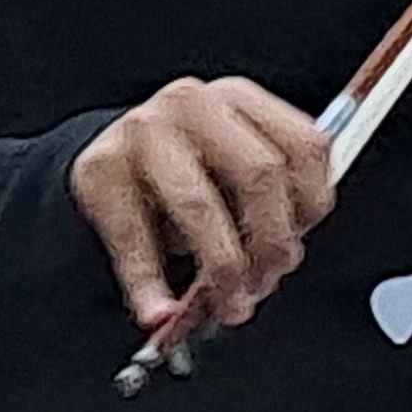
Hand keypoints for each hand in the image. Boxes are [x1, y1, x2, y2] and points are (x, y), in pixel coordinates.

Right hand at [68, 75, 335, 338]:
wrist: (105, 164)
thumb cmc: (183, 174)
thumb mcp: (231, 170)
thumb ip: (270, 199)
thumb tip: (283, 258)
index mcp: (239, 101)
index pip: (304, 145)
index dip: (311, 204)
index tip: (298, 244)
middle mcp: (194, 105)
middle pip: (259, 173)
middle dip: (269, 242)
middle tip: (263, 282)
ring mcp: (144, 131)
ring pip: (200, 205)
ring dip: (220, 268)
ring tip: (226, 303)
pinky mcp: (100, 168)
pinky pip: (132, 235)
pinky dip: (148, 283)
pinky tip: (159, 311)